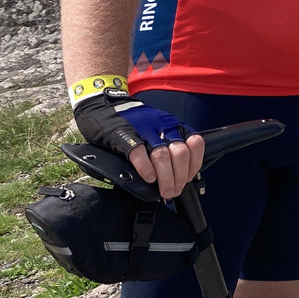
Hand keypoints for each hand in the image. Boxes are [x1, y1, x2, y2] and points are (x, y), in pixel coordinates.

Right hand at [72, 88, 204, 199]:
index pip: (194, 144)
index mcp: (172, 125)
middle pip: (179, 153)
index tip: (187, 178)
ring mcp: (143, 130)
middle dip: (179, 177)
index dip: (193, 165)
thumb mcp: (158, 129)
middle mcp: (161, 126)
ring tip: (164, 191)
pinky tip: (149, 178)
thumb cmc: (133, 123)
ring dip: (165, 178)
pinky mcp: (124, 135)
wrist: (103, 106)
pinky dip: (146, 169)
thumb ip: (168, 146)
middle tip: (173, 190)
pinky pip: (138, 153)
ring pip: (162, 156)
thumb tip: (178, 175)